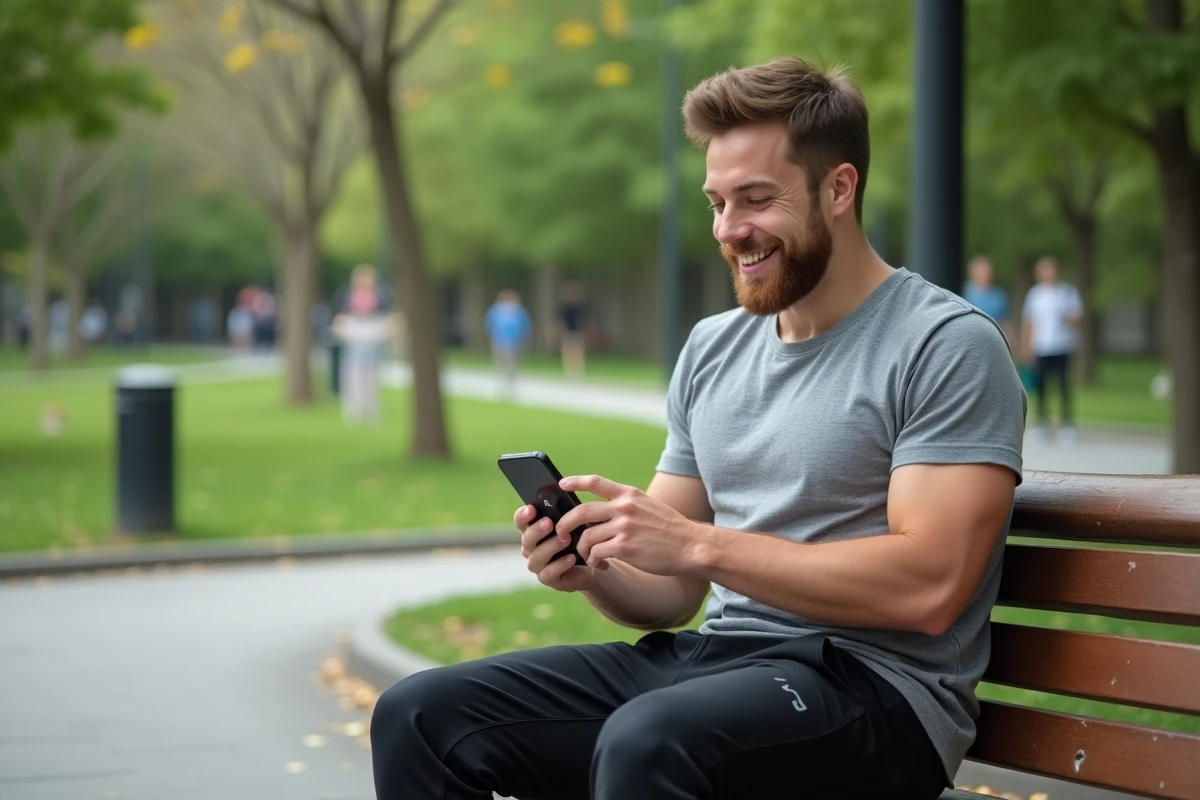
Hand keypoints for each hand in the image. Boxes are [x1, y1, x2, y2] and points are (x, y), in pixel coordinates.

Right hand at [515, 504, 594, 591]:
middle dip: (537, 530)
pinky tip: (571, 557)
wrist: (589, 563)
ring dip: (551, 546)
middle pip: (527, 539)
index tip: (531, 508)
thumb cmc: (577, 538)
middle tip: (549, 522)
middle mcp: (530, 548)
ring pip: (537, 556)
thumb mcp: (570, 524)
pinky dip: (560, 564)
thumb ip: (563, 514)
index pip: (520, 522)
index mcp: (532, 531)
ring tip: (566, 539)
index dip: (522, 516)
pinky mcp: (547, 579)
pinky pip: (549, 573)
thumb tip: (562, 499)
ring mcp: (537, 565)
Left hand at [556, 475, 701, 576]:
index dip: (575, 482)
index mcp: (629, 495)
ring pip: (586, 537)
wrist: (691, 546)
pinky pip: (596, 553)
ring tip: (591, 557)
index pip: (596, 482)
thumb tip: (604, 510)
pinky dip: (594, 561)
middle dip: (565, 524)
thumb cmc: (671, 530)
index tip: (561, 484)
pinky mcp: (624, 548)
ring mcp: (623, 527)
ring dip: (583, 549)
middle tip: (561, 533)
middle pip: (581, 512)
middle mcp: (624, 508)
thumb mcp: (649, 506)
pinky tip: (602, 564)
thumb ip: (627, 505)